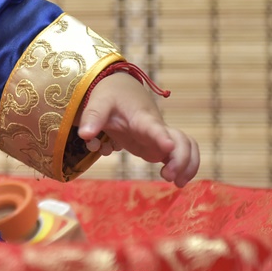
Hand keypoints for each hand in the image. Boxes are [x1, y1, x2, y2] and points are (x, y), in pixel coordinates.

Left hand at [77, 72, 199, 187]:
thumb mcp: (99, 102)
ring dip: (187, 165)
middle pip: (181, 141)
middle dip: (181, 160)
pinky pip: (180, 153)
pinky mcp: (158, 144)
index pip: (154, 127)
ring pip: (187, 147)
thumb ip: (93, 117)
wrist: (122, 88)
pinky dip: (183, 166)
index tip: (168, 148)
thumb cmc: (111, 94)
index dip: (162, 137)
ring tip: (177, 182)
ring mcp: (160, 137)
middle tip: (167, 176)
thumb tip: (85, 135)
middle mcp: (156, 128)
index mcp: (141, 117)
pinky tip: (175, 179)